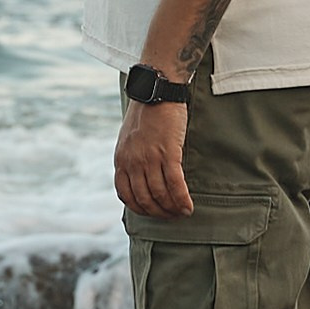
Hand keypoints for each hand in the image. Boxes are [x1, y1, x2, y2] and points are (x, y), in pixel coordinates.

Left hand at [115, 99, 192, 217]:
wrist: (157, 91)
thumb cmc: (146, 114)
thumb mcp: (128, 139)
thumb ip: (131, 159)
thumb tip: (140, 178)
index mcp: (121, 160)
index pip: (126, 195)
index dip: (140, 209)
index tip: (153, 212)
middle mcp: (132, 162)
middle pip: (144, 199)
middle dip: (159, 213)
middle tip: (172, 217)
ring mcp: (149, 158)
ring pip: (160, 195)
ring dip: (173, 209)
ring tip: (182, 213)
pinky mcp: (168, 153)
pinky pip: (175, 184)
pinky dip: (182, 199)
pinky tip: (188, 206)